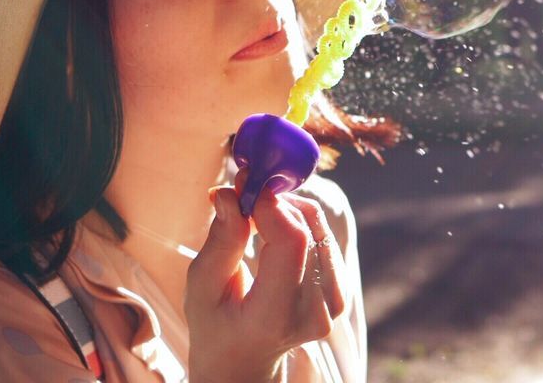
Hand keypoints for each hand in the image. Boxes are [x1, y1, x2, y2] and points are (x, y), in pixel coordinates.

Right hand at [184, 170, 347, 382]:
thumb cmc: (216, 323)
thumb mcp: (203, 288)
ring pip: (318, 227)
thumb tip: (233, 194)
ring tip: (253, 212)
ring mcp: (332, 306)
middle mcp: (312, 313)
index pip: (290, 243)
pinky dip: (298, 220)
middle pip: (306, 231)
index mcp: (273, 317)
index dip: (271, 204)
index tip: (244, 182)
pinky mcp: (339, 293)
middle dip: (274, 200)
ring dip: (286, 207)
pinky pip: (323, 236)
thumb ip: (221, 241)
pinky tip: (273, 227)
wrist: (245, 360)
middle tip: (243, 189)